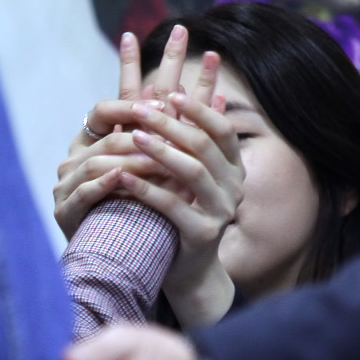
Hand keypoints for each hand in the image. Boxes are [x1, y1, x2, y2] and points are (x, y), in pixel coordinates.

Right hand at [52, 26, 190, 237]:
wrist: (114, 261)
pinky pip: (83, 192)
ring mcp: (66, 185)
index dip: (133, 102)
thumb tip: (208, 94)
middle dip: (138, 123)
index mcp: (92, 145)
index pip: (106, 109)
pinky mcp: (65, 212)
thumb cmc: (139, 210)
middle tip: (167, 117)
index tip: (165, 97)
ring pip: (97, 161)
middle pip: (107, 133)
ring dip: (129, 158)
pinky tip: (120, 177)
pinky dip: (103, 184)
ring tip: (156, 155)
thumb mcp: (157, 168)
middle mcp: (75, 160)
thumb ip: (171, 134)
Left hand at [121, 85, 243, 326]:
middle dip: (171, 124)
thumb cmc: (184, 211)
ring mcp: (222, 212)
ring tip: (133, 136)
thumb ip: (195, 136)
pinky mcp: (202, 234)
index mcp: (235, 168)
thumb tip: (204, 90)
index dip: (198, 108)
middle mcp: (234, 188)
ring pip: (192, 172)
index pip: (222, 129)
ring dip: (161, 151)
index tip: (170, 92)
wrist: (189, 269)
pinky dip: (147, 189)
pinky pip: (173, 206)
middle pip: (204, 146)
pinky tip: (124, 178)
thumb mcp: (191, 172)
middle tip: (140, 109)